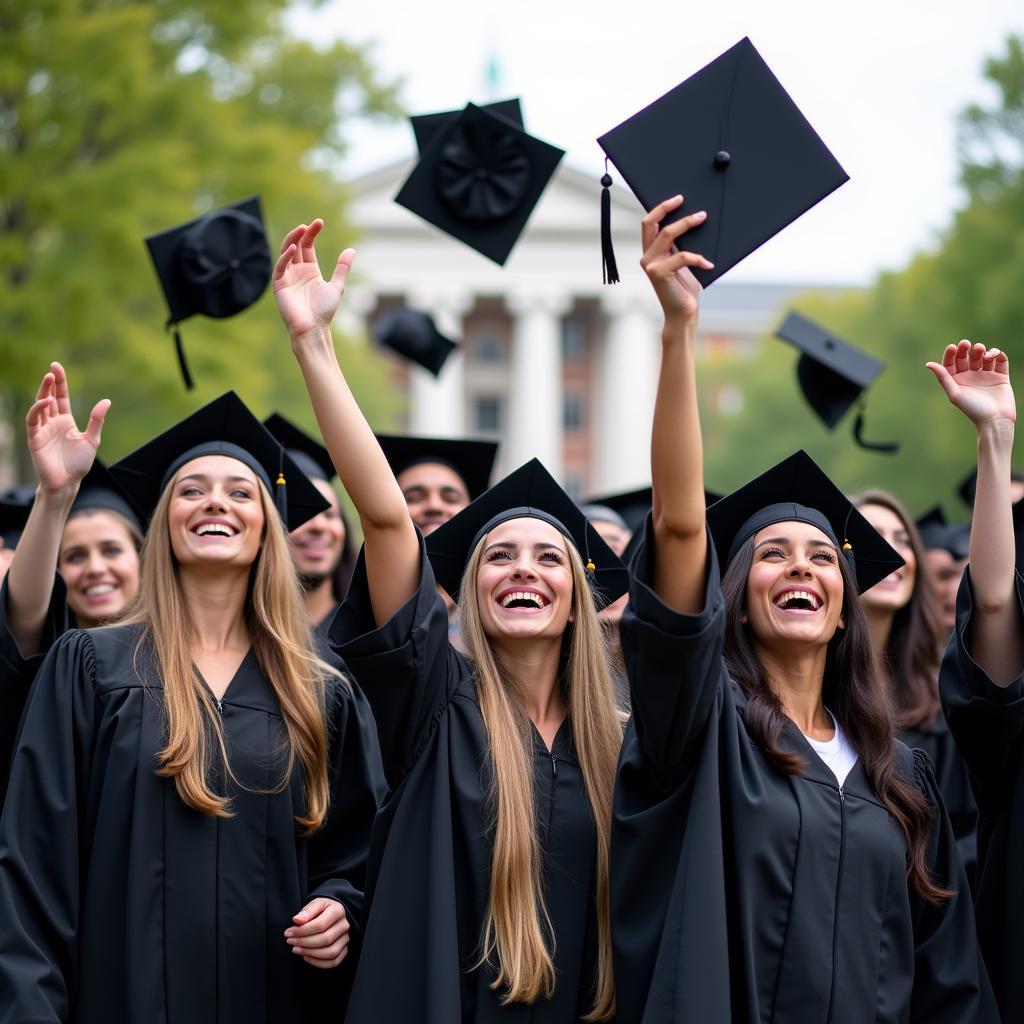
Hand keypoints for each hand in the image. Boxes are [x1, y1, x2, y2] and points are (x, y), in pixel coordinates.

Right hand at [26, 363, 108, 496]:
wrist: (68, 482)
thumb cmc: (79, 464)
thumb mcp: (91, 439)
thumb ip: (96, 421)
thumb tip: (106, 401)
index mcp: (66, 421)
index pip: (61, 397)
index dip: (60, 382)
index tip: (57, 367)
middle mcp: (52, 423)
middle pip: (48, 397)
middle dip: (49, 383)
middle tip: (52, 368)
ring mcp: (42, 430)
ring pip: (39, 406)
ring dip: (43, 392)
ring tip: (49, 378)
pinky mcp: (34, 438)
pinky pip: (33, 421)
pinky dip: (37, 409)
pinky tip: (45, 401)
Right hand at [273, 220, 354, 338]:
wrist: (313, 329)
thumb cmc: (324, 311)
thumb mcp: (337, 286)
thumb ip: (342, 268)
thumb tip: (352, 250)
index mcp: (310, 270)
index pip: (308, 246)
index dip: (312, 233)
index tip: (319, 222)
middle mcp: (297, 271)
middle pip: (296, 245)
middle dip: (301, 234)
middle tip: (309, 224)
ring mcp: (287, 277)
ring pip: (286, 252)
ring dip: (292, 240)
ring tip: (301, 230)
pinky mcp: (279, 285)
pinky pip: (280, 267)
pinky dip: (285, 257)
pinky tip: (293, 249)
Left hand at [284, 897, 349, 968]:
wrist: (332, 914)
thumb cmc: (322, 909)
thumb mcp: (315, 904)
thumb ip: (307, 911)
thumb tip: (297, 920)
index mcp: (338, 911)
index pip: (320, 925)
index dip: (302, 931)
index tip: (288, 932)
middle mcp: (344, 926)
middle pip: (325, 939)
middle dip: (304, 942)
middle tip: (290, 941)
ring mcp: (346, 939)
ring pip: (330, 953)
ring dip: (310, 953)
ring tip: (296, 949)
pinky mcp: (344, 950)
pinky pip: (333, 962)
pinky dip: (318, 962)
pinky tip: (306, 956)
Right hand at [640, 196, 712, 325]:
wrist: (683, 314)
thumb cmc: (685, 289)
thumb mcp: (682, 263)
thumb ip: (679, 247)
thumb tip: (693, 223)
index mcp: (650, 253)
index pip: (648, 224)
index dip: (661, 208)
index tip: (678, 198)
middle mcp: (647, 258)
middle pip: (652, 223)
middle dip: (668, 208)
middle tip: (685, 199)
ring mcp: (651, 266)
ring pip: (668, 234)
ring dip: (687, 223)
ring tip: (703, 218)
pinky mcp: (659, 274)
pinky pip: (682, 256)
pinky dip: (698, 258)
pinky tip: (709, 264)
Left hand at [927, 340, 1015, 428]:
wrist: (995, 420)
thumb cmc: (972, 409)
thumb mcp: (955, 393)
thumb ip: (943, 378)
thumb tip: (929, 364)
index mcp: (957, 381)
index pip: (951, 363)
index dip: (951, 354)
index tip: (953, 347)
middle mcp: (970, 377)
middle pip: (967, 357)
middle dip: (966, 349)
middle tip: (966, 344)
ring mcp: (986, 375)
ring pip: (983, 357)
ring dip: (981, 350)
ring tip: (981, 350)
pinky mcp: (1001, 376)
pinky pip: (1000, 360)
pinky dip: (997, 354)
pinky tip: (992, 355)